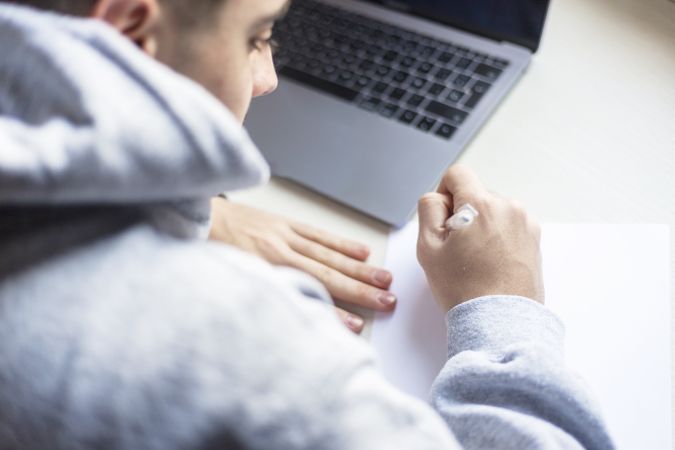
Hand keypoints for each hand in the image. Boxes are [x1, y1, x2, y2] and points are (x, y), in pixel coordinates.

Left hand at [209, 198, 395, 332]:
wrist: (192, 216)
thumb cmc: (206, 251)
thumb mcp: (229, 280)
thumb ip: (260, 294)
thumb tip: (291, 313)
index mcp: (264, 268)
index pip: (309, 292)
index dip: (335, 311)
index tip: (356, 326)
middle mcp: (279, 251)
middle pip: (328, 274)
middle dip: (360, 290)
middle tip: (387, 300)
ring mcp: (285, 235)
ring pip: (329, 254)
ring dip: (359, 268)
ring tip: (384, 279)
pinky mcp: (284, 222)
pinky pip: (318, 234)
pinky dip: (341, 243)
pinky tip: (362, 251)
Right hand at [416, 165, 543, 312]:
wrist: (499, 321)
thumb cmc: (463, 289)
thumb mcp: (428, 247)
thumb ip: (429, 209)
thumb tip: (439, 197)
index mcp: (482, 204)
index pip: (458, 174)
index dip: (443, 192)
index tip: (443, 218)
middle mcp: (509, 207)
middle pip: (476, 194)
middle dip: (463, 214)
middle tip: (457, 249)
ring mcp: (526, 223)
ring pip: (492, 211)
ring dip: (481, 226)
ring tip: (476, 259)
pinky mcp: (534, 239)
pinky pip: (508, 226)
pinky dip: (497, 237)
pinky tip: (491, 263)